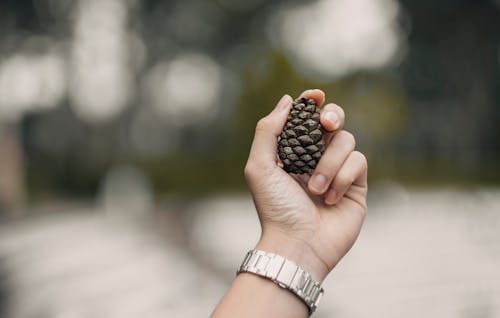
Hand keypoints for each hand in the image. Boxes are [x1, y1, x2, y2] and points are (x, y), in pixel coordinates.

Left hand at [244, 89, 367, 280]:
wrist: (298, 244)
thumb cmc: (275, 208)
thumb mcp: (259, 167)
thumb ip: (268, 131)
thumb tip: (288, 101)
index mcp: (292, 152)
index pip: (305, 119)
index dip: (311, 103)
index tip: (315, 95)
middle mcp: (315, 158)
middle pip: (333, 121)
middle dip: (331, 116)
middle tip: (325, 124)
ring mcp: (337, 171)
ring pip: (346, 141)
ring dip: (329, 163)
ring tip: (315, 188)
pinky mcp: (356, 185)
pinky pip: (358, 162)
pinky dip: (342, 177)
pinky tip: (330, 199)